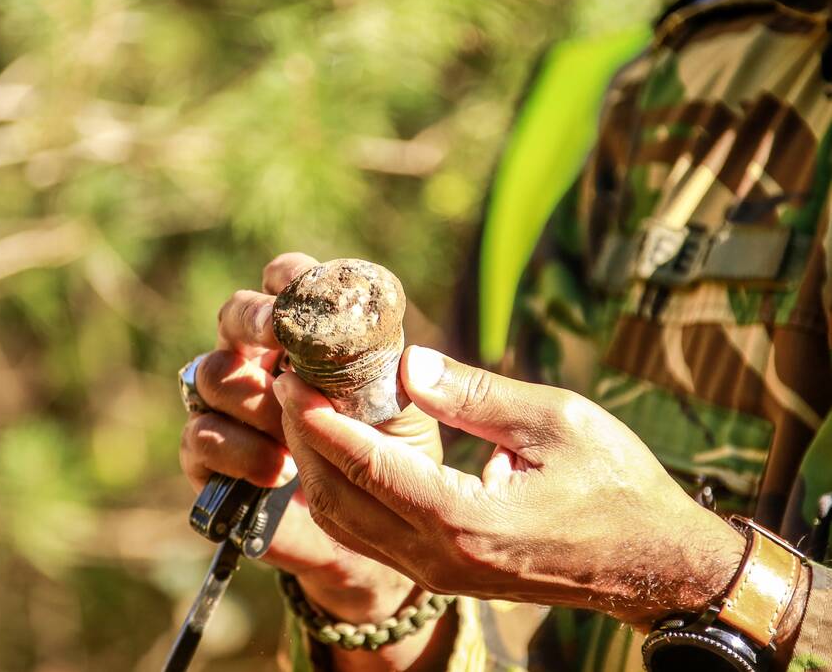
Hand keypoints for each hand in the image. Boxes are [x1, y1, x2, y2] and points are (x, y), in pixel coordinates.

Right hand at [179, 253, 442, 632]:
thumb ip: (392, 378)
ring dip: (252, 398)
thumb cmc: (388, 456)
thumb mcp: (400, 412)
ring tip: (292, 429)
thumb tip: (412, 360)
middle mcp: (261, 360)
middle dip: (251, 321)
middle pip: (232, 315)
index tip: (302, 294)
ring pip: (212, 374)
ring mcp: (230, 408)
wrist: (371, 531)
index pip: (284, 281)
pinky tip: (278, 472)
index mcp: (306, 335)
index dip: (288, 279)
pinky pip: (201, 436)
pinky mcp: (211, 458)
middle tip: (277, 338)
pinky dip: (241, 451)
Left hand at [274, 345, 748, 626]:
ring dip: (316, 467)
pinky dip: (342, 491)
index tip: (292, 379)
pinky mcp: (442, 572)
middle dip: (304, 440)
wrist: (650, 565)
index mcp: (468, 521)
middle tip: (287, 383)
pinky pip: (370, 534)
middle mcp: (441, 557)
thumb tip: (409, 365)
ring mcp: (438, 573)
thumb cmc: (615, 486)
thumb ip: (477, 395)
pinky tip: (337, 450)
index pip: (370, 469)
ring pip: (348, 523)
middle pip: (342, 499)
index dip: (322, 423)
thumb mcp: (555, 422)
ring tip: (303, 410)